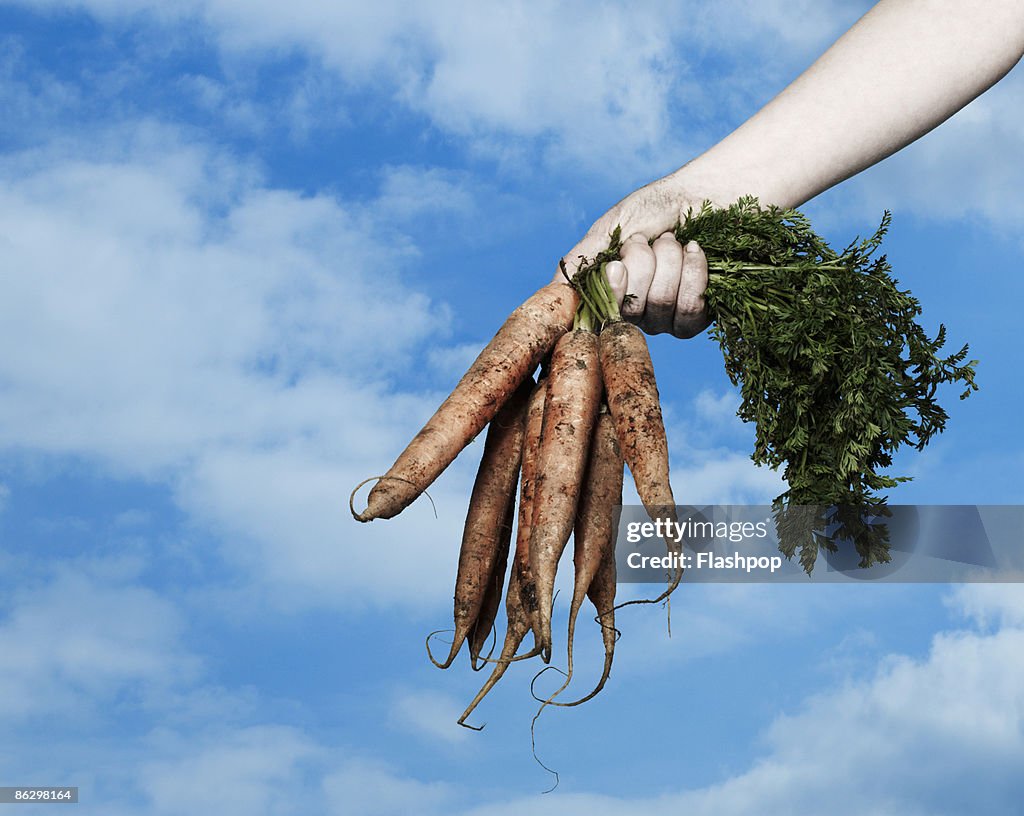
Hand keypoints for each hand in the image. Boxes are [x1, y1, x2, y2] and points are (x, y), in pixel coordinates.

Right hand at [556, 179, 710, 338]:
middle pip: (632, 309)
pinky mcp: (695, 319)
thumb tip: (554, 291)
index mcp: (608, 292)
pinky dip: (693, 272)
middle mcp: (632, 313)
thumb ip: (582, 259)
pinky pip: (690, 309)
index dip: (612, 289)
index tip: (619, 264)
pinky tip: (694, 252)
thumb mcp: (610, 228)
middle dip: (644, 264)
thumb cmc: (654, 208)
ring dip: (670, 261)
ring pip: (661, 304)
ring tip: (673, 240)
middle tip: (648, 240)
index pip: (597, 315)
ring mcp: (663, 319)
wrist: (702, 195)